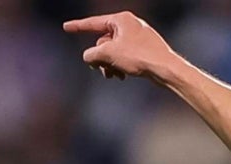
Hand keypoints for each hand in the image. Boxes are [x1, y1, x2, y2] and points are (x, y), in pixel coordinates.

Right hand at [64, 11, 183, 81]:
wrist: (164, 68)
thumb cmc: (139, 56)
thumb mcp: (107, 54)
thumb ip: (91, 54)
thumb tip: (89, 58)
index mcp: (121, 19)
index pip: (93, 23)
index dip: (78, 26)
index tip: (66, 27)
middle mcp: (129, 25)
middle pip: (102, 42)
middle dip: (100, 58)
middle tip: (103, 69)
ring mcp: (136, 37)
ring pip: (112, 52)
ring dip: (108, 65)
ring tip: (114, 75)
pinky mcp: (142, 49)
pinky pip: (122, 57)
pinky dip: (118, 66)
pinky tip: (123, 76)